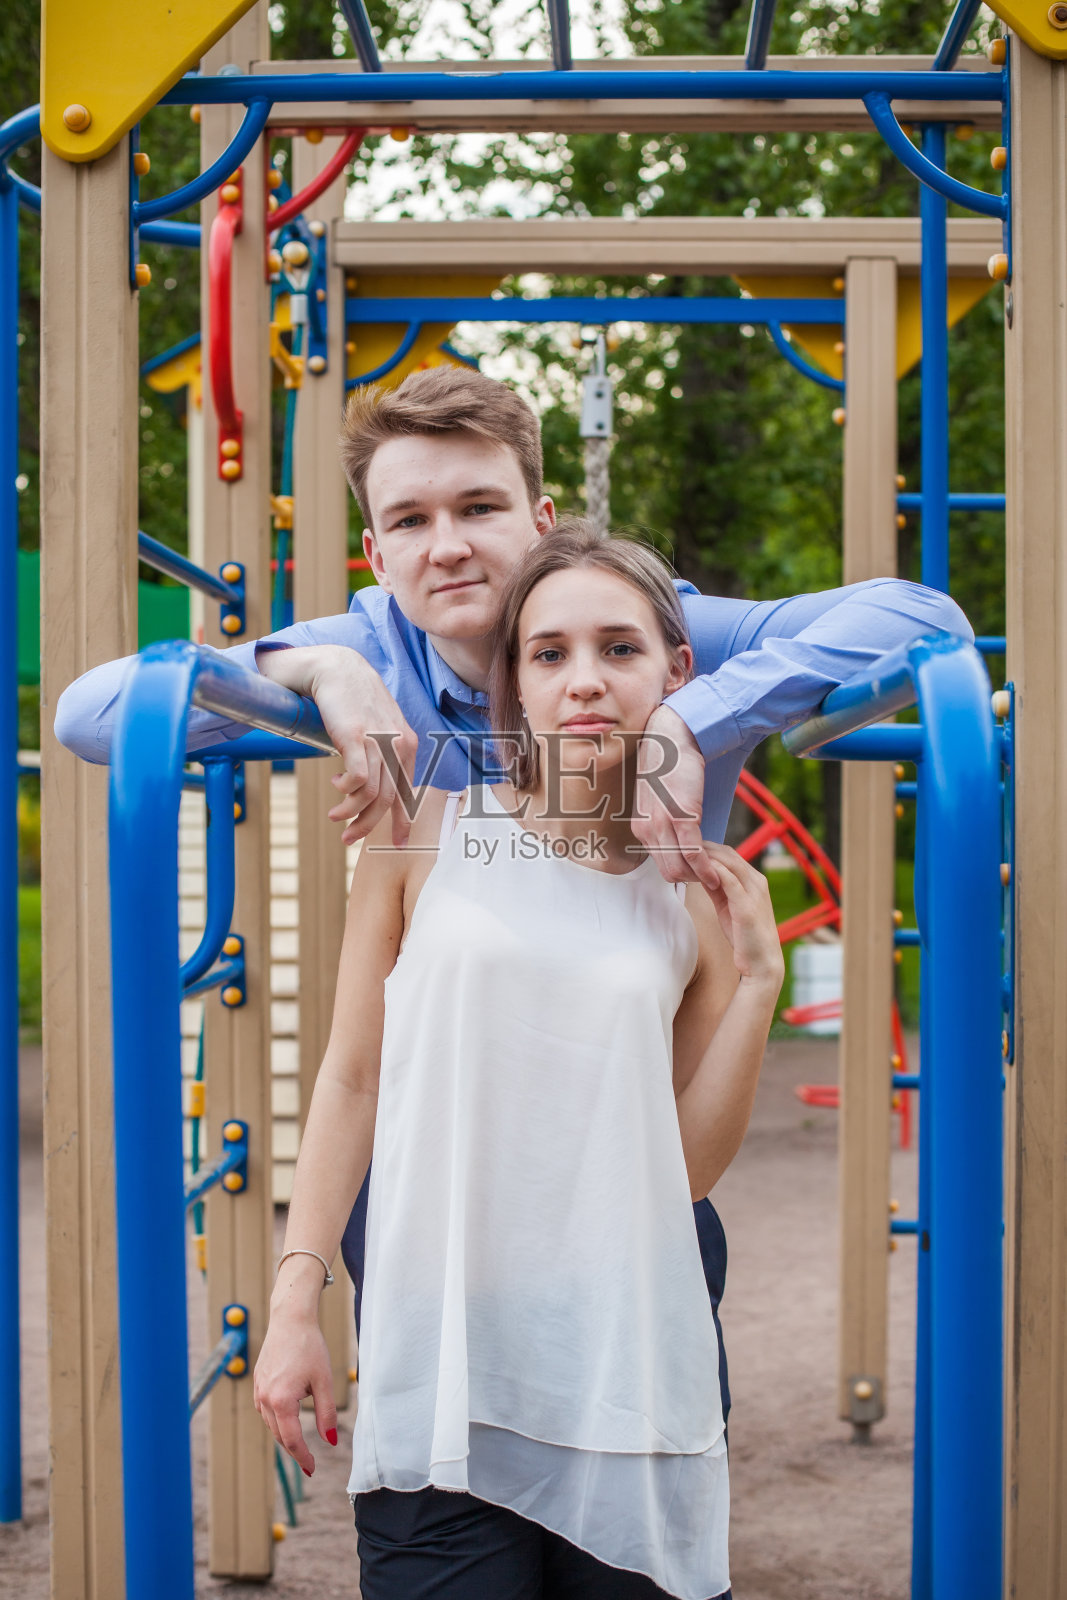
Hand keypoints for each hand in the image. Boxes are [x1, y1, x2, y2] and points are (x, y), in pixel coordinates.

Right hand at [253, 1307, 337, 1477]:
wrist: (290, 1320)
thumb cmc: (310, 1347)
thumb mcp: (324, 1381)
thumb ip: (326, 1413)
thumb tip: (330, 1441)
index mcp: (282, 1401)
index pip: (291, 1441)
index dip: (303, 1458)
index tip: (312, 1469)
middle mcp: (265, 1398)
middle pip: (279, 1435)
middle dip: (294, 1450)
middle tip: (309, 1462)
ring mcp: (258, 1390)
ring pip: (271, 1423)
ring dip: (285, 1434)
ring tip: (301, 1442)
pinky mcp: (257, 1382)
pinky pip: (265, 1409)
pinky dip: (276, 1419)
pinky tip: (287, 1417)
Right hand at [260, 645, 418, 846]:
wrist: (336, 668)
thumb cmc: (354, 699)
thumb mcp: (376, 727)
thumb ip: (381, 752)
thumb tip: (371, 786)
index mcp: (407, 744)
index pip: (408, 791)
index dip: (403, 821)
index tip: (397, 843)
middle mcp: (399, 743)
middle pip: (389, 799)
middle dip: (369, 825)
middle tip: (349, 839)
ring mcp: (380, 740)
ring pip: (372, 794)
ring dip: (351, 813)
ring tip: (336, 816)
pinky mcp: (357, 737)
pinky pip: (358, 780)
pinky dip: (346, 792)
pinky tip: (335, 786)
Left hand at [632, 706, 716, 889]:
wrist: (670, 738)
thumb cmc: (666, 765)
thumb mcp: (656, 799)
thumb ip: (661, 821)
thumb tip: (675, 839)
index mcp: (640, 828)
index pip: (660, 865)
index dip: (681, 872)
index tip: (698, 871)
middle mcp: (647, 830)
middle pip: (669, 873)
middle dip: (691, 879)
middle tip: (710, 876)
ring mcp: (662, 825)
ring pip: (680, 869)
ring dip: (700, 877)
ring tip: (717, 876)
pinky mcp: (681, 817)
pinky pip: (693, 854)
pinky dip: (705, 868)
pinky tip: (716, 872)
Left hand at [697, 842, 784, 989]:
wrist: (761, 962)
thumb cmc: (744, 935)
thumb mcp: (728, 906)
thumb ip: (717, 888)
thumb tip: (699, 873)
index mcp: (753, 880)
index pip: (730, 854)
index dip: (708, 847)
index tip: (687, 843)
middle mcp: (756, 882)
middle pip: (728, 854)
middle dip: (705, 846)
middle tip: (681, 841)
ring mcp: (754, 892)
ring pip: (729, 863)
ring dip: (707, 856)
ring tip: (686, 850)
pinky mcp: (747, 906)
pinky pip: (730, 881)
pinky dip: (714, 872)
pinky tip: (697, 869)